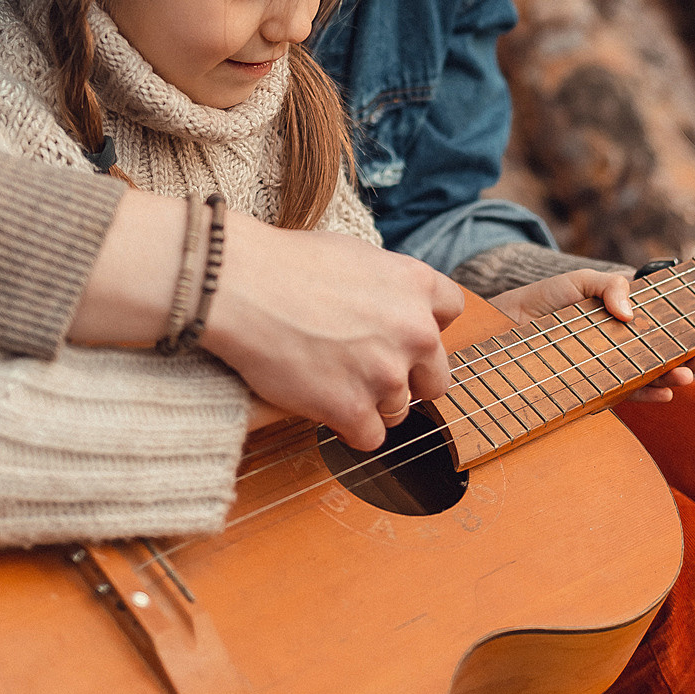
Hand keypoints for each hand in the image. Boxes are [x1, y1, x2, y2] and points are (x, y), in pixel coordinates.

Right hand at [203, 213, 462, 451]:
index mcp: (417, 285)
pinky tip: (322, 403)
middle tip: (367, 370)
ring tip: (330, 379)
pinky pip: (370, 437)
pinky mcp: (353, 409)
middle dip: (407, 378)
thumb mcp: (357, 256)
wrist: (242, 286)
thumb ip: (390, 287)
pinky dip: (348, 427)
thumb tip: (395, 309)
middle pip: (436, 377)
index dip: (425, 325)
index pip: (452, 312)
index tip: (399, 332)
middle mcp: (415, 331)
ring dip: (370, 402)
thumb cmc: (287, 264)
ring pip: (399, 410)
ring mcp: (386, 373)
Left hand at [490, 267, 694, 404]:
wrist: (507, 322)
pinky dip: (645, 396)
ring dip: (671, 380)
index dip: (686, 335)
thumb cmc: (546, 298)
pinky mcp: (593, 387)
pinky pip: (624, 395)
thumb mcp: (582, 281)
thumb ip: (612, 286)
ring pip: (649, 378)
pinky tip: (663, 396)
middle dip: (688, 360)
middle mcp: (622, 347)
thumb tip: (630, 314)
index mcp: (625, 322)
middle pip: (663, 356)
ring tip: (686, 377)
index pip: (663, 330)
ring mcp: (609, 368)